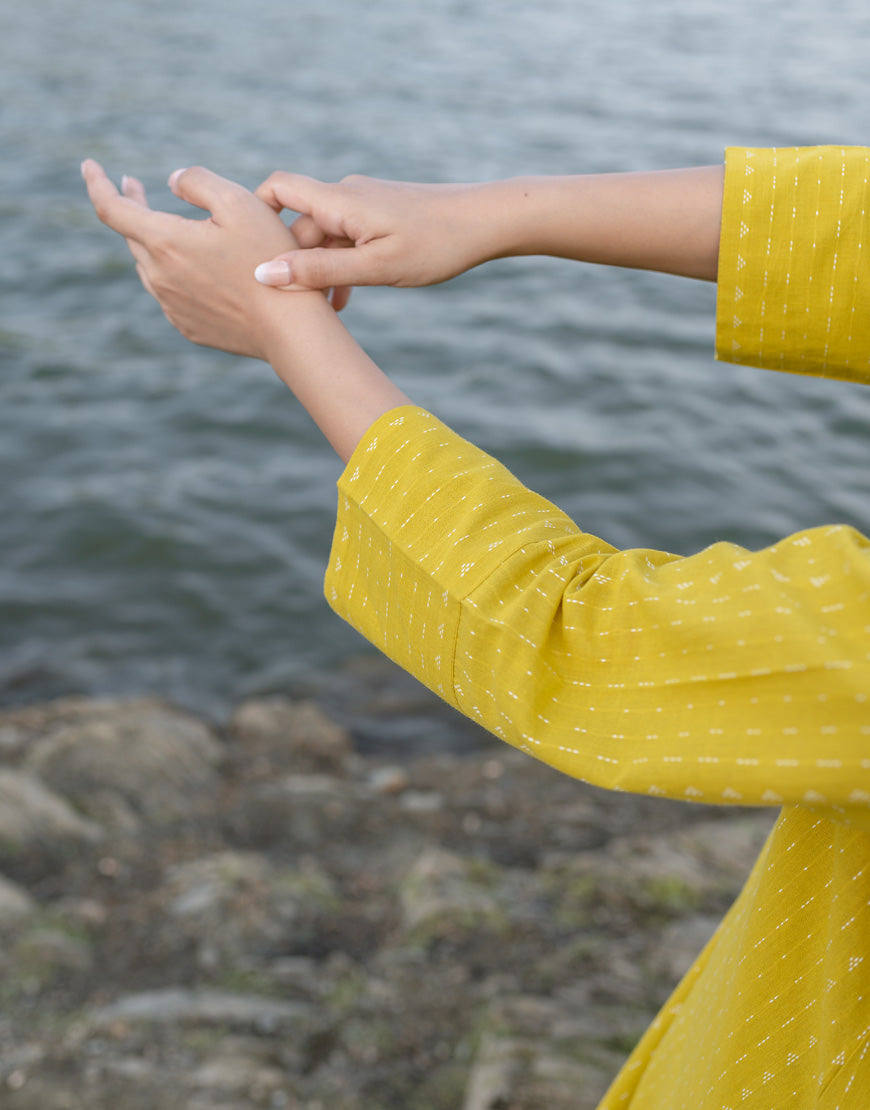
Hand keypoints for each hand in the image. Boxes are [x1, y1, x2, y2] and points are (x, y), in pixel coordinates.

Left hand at [82, 161, 313, 360]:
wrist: (290, 328)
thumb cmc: (270, 259)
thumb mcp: (240, 201)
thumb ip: (197, 180)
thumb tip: (170, 181)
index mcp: (165, 242)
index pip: (111, 208)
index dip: (97, 183)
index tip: (91, 166)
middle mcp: (159, 277)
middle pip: (131, 235)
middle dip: (130, 207)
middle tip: (134, 186)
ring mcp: (172, 306)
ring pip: (148, 265)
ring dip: (152, 242)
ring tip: (167, 228)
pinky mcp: (188, 326)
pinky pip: (169, 293)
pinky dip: (173, 273)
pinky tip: (196, 269)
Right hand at [253, 173, 497, 306]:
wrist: (486, 222)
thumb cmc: (436, 244)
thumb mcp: (376, 266)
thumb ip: (320, 271)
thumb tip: (264, 274)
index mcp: (338, 201)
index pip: (276, 190)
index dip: (254, 217)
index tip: (244, 255)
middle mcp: (345, 196)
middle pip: (298, 225)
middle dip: (289, 262)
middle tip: (285, 307)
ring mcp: (363, 205)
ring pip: (323, 238)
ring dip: (317, 272)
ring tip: (321, 314)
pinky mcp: (380, 217)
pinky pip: (345, 240)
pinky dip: (339, 267)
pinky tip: (345, 301)